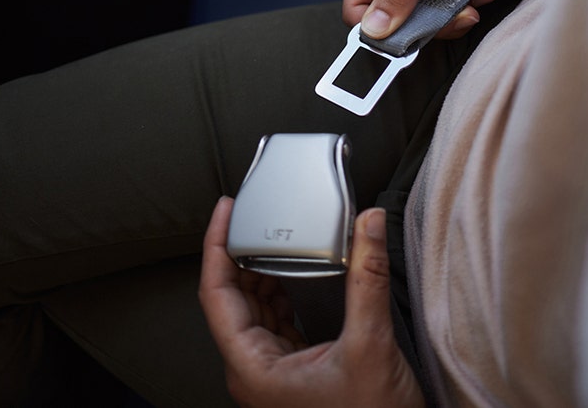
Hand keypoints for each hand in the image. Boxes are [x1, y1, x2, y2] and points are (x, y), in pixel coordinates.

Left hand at [199, 197, 424, 407]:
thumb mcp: (371, 344)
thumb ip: (367, 279)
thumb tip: (370, 227)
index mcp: (252, 369)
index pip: (216, 295)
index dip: (216, 246)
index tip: (224, 212)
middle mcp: (253, 373)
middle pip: (231, 301)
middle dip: (240, 255)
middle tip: (249, 214)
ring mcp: (271, 376)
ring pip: (252, 312)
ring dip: (261, 274)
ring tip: (272, 238)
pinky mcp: (292, 376)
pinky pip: (275, 326)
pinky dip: (281, 295)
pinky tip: (294, 276)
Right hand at [342, 0, 587, 41]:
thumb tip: (375, 24)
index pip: (357, 4)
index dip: (375, 26)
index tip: (401, 35)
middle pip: (390, 21)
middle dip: (420, 26)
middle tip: (446, 17)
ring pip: (420, 25)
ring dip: (448, 21)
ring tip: (468, 3)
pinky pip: (446, 19)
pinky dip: (464, 12)